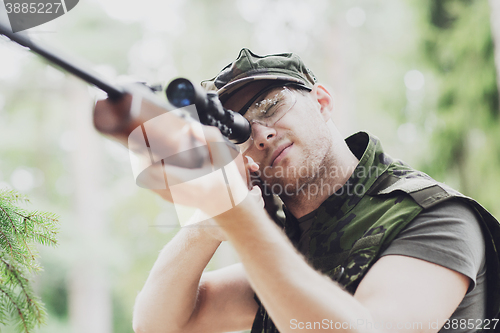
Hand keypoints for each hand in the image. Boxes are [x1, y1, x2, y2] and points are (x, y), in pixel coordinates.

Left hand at [147, 123, 262, 217]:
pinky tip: (150, 159)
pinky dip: (146, 171)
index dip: (147, 157)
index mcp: (193, 183)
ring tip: (145, 146)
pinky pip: (150, 184)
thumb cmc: (227, 180)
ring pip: (145, 181)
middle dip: (141, 157)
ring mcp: (172, 197)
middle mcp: (179, 193)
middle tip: (142, 139)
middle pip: (146, 175)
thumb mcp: (225, 157)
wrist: (227, 205)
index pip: (158, 172)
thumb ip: (211, 139)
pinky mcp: (168, 198)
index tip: (147, 141)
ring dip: (142, 164)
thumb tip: (190, 126)